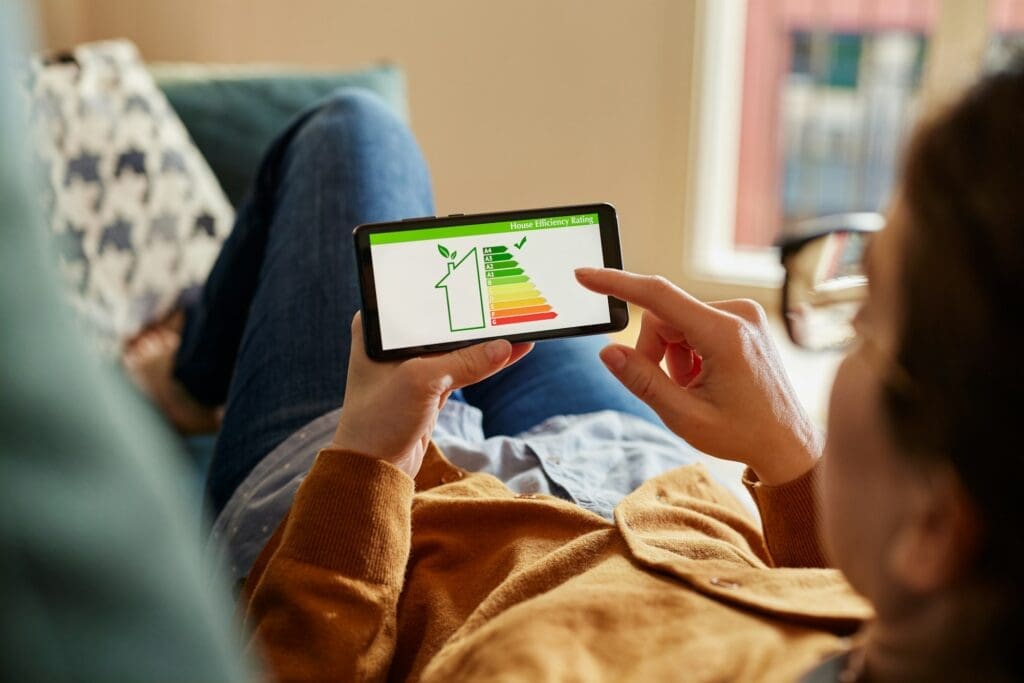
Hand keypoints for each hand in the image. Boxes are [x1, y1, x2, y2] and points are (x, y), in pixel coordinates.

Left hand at [331, 313, 532, 478]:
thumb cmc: (379, 420)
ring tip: (519, 327)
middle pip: (442, 323)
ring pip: (456, 346)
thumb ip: (464, 362)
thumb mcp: (421, 382)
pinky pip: (463, 368)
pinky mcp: (429, 387)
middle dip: (474, 318)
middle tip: (506, 303)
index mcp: (378, 330)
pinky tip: (511, 351)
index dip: (452, 294)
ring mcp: (412, 366)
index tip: (483, 284)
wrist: (372, 470)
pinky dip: (485, 362)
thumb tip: (504, 347)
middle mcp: (393, 343)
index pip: (420, 302)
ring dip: (485, 341)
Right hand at [575, 268, 818, 484]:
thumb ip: (642, 381)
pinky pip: (694, 324)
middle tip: (667, 389)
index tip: (584, 275)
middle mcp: (737, 314)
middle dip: (653, 352)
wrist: (789, 444)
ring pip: (676, 322)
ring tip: (695, 388)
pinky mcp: (742, 319)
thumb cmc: (742, 434)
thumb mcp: (684, 416)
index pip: (658, 296)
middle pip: (663, 317)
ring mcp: (743, 314)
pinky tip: (707, 379)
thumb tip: (608, 352)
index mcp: (724, 335)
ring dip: (672, 355)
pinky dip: (688, 351)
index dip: (616, 284)